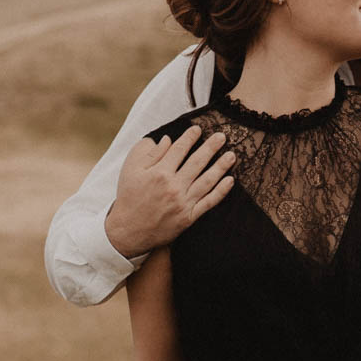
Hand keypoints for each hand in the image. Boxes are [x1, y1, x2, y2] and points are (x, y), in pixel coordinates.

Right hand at [105, 125, 236, 258]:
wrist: (128, 231)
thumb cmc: (129, 197)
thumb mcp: (131, 170)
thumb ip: (148, 152)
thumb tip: (167, 139)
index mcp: (159, 173)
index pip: (179, 150)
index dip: (190, 137)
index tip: (198, 129)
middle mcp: (173, 186)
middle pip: (197, 162)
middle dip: (211, 147)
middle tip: (222, 136)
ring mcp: (183, 202)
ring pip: (207, 181)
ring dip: (221, 167)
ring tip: (232, 155)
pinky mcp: (188, 217)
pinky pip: (208, 202)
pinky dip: (221, 191)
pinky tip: (230, 180)